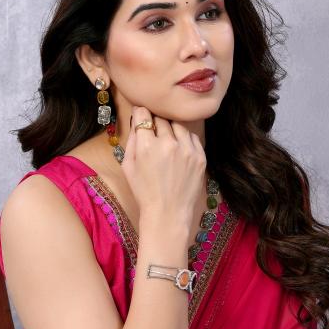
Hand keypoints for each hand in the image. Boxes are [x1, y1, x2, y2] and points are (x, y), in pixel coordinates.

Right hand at [120, 106, 206, 235]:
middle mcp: (168, 143)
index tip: (142, 119)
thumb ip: (132, 139)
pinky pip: (192, 136)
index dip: (141, 115)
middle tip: (154, 137)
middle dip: (155, 124)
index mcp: (146, 146)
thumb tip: (137, 119)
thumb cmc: (144, 191)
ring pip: (178, 125)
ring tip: (167, 145)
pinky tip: (179, 152)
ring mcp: (187, 149)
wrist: (168, 213)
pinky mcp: (200, 156)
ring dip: (171, 130)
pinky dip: (185, 140)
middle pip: (161, 119)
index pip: (143, 115)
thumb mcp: (128, 166)